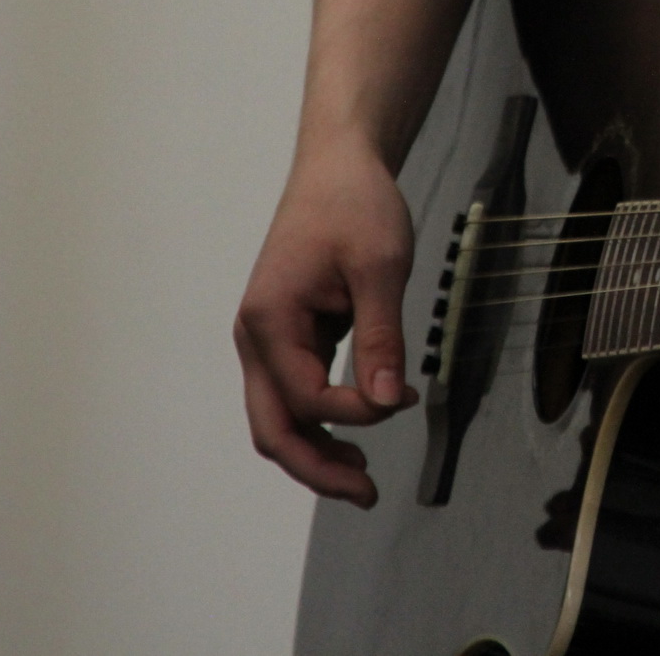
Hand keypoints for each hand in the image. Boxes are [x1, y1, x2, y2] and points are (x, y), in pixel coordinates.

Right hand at [234, 139, 418, 506]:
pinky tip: (360, 425)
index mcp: (269, 321)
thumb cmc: (355, 205)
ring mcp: (268, 339)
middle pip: (272, 428)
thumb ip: (381, 338)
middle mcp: (256, 337)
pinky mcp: (288, 336)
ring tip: (364, 478)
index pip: (306, 397)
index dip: (356, 413)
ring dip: (317, 451)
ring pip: (280, 417)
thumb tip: (386, 402)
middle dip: (317, 468)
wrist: (339, 165)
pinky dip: (322, 420)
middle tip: (368, 494)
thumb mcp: (379, 267)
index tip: (403, 399)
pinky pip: (295, 393)